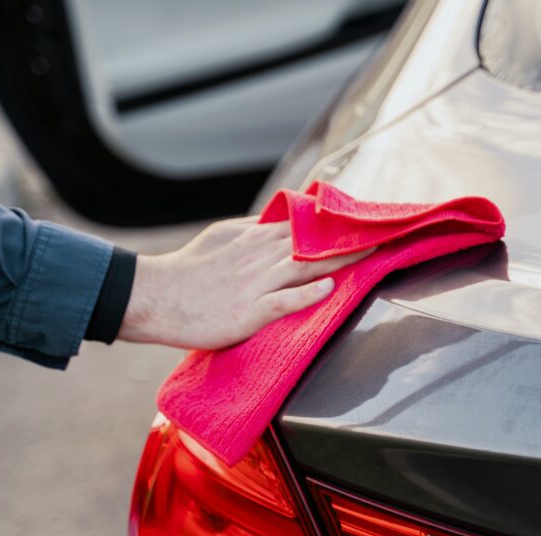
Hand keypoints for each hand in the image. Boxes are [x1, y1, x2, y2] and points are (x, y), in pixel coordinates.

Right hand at [118, 215, 371, 349]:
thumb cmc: (189, 270)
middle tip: (385, 230)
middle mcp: (260, 257)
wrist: (155, 296)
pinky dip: (305, 294)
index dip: (338, 223)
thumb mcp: (221, 236)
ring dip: (339, 259)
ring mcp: (256, 284)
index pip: (305, 226)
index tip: (368, 219)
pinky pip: (282, 301)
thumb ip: (253, 229)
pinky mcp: (249, 312)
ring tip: (370, 251)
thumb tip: (281, 218)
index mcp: (255, 239)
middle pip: (313, 243)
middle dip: (350, 236)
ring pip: (304, 267)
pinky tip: (327, 287)